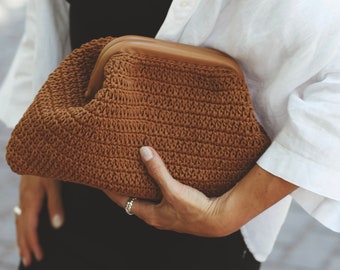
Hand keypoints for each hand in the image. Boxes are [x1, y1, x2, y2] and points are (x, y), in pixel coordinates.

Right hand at [16, 175, 63, 266]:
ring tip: (25, 252)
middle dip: (26, 246)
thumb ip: (56, 205)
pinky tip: (23, 229)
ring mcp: (23, 197)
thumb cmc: (47, 166)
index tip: (40, 256)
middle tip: (30, 261)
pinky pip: (20, 215)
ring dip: (22, 238)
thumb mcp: (54, 185)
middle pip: (22, 229)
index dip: (35, 243)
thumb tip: (57, 226)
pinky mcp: (25, 193)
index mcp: (31, 201)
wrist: (36, 150)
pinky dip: (21, 227)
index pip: (31, 229)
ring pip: (19, 222)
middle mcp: (24, 201)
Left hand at [105, 146, 296, 236]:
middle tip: (118, 171)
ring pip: (148, 197)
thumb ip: (158, 171)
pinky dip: (155, 186)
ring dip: (141, 185)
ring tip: (137, 170)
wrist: (219, 220)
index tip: (101, 178)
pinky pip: (160, 196)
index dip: (111, 190)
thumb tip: (143, 152)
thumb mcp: (173, 190)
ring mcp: (167, 213)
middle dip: (125, 186)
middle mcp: (156, 216)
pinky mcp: (177, 208)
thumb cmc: (196, 210)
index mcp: (151, 215)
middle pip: (134, 199)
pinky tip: (160, 176)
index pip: (123, 201)